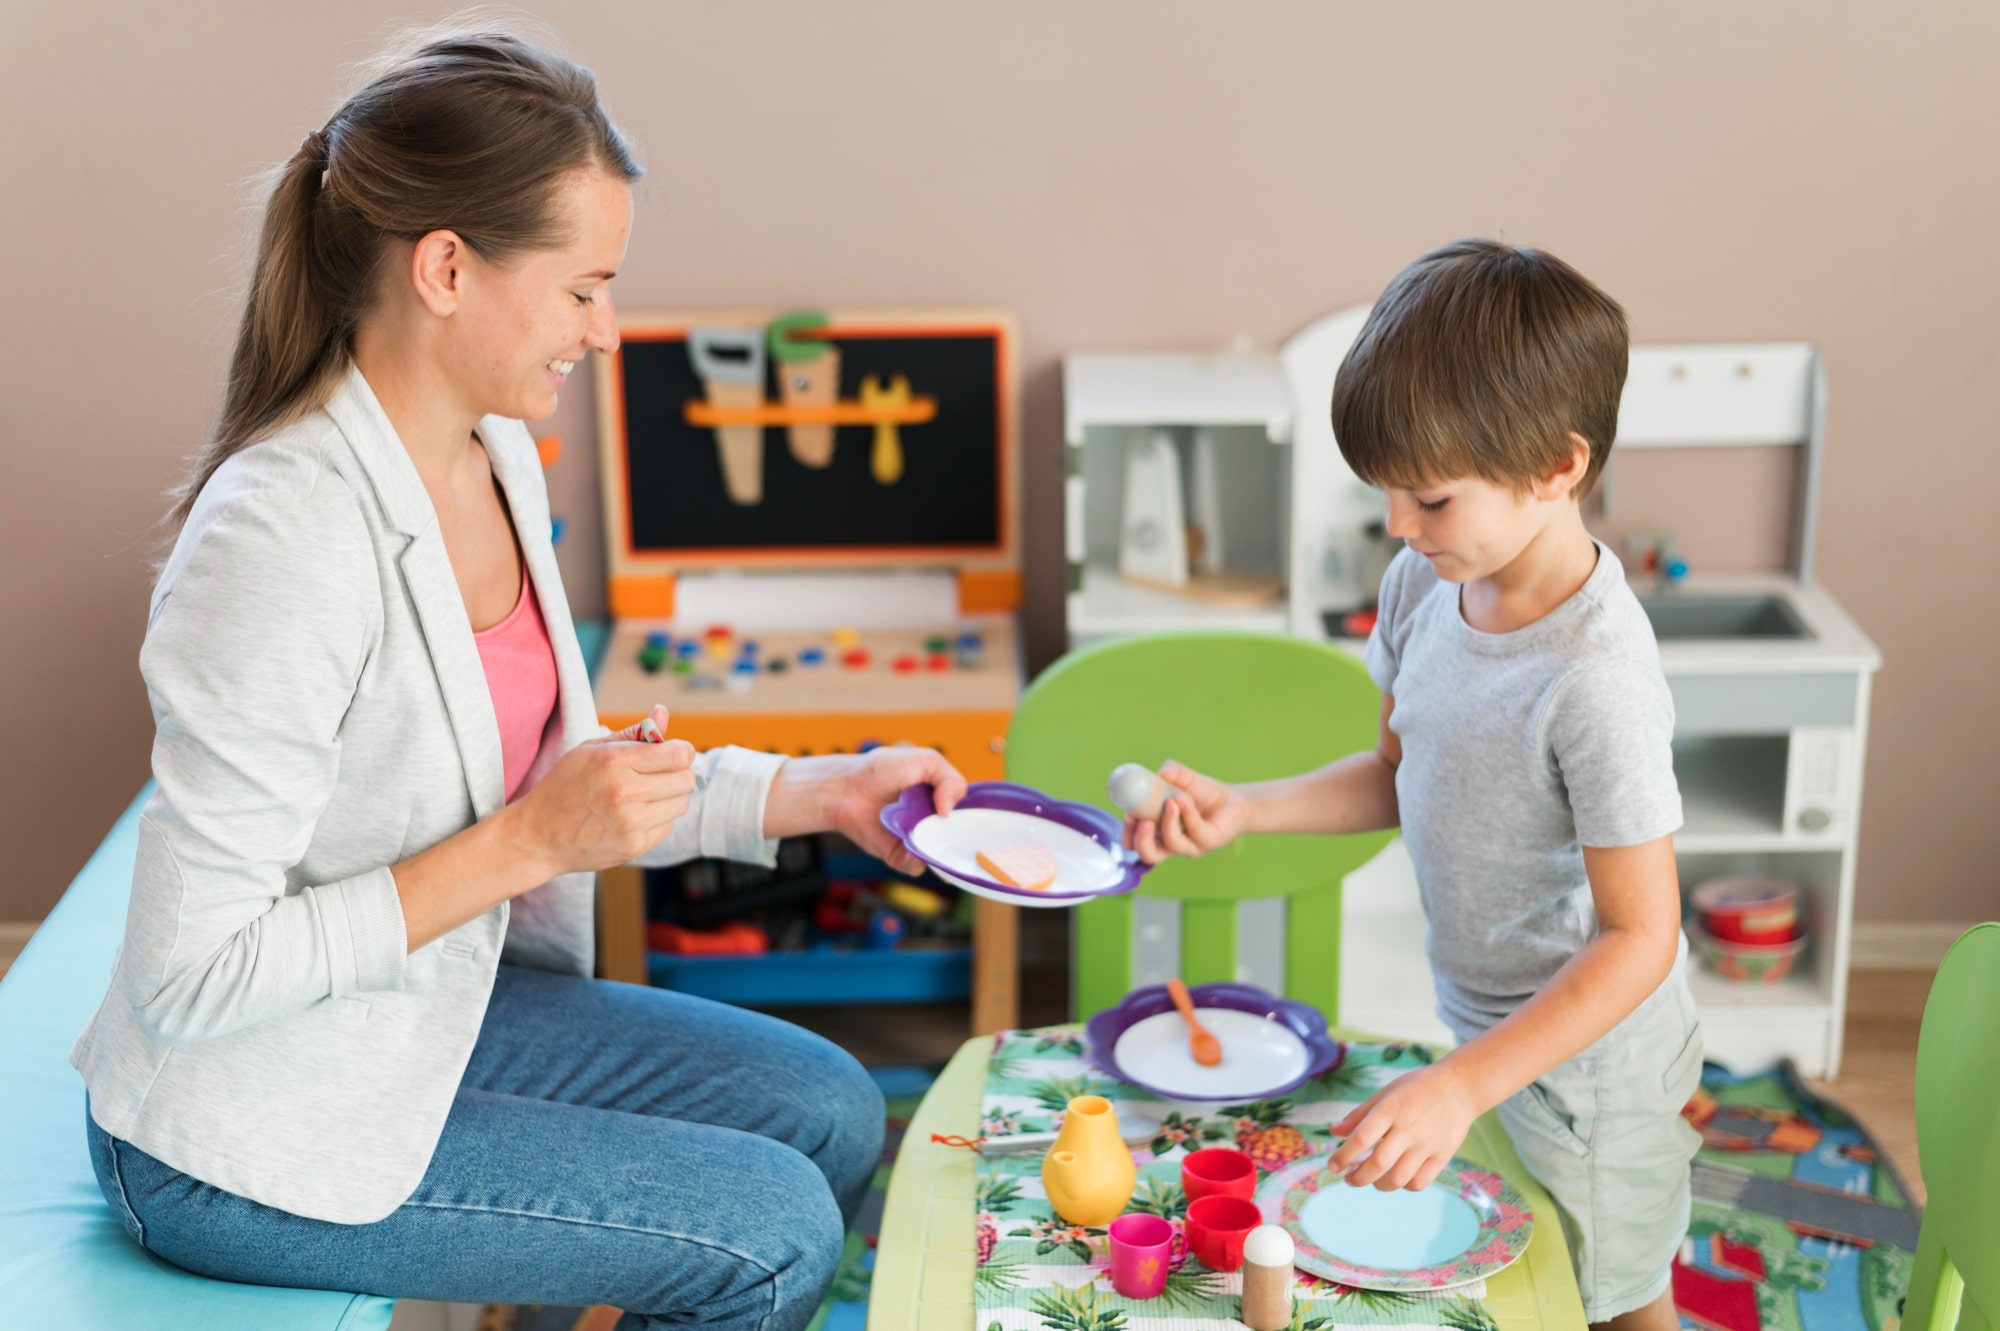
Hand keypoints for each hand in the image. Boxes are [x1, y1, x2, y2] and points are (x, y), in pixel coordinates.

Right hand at [508, 704, 697, 876]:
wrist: (538, 835)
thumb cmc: (565, 785)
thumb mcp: (591, 750)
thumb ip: (633, 733)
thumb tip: (662, 712)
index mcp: (614, 761)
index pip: (678, 754)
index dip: (682, 751)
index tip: (673, 753)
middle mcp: (624, 792)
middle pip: (686, 780)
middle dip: (677, 774)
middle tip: (659, 774)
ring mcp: (630, 822)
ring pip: (681, 804)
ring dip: (669, 798)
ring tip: (643, 796)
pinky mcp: (633, 846)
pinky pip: (667, 826)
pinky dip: (657, 820)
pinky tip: (633, 816)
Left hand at [764, 745, 967, 875]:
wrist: (846, 788)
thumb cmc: (882, 770)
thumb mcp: (926, 760)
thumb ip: (950, 780)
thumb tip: (948, 812)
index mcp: (943, 799)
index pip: (969, 815)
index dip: (976, 821)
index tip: (980, 824)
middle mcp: (933, 822)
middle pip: (958, 841)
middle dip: (960, 843)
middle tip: (955, 835)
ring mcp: (917, 839)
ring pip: (939, 857)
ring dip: (938, 851)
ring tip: (926, 835)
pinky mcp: (899, 854)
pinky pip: (916, 866)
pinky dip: (916, 860)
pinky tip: (912, 848)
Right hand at [1123, 761, 1251, 863]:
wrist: (1234, 800)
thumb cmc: (1204, 793)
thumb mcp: (1183, 779)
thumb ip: (1172, 773)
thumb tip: (1162, 772)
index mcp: (1159, 833)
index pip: (1135, 844)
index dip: (1128, 834)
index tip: (1128, 814)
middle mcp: (1173, 843)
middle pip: (1148, 855)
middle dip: (1141, 840)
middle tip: (1141, 821)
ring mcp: (1192, 845)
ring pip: (1172, 845)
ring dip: (1167, 823)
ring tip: (1171, 801)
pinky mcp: (1210, 841)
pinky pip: (1195, 831)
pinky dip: (1187, 814)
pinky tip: (1185, 800)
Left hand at [1328, 1061, 1480, 1191]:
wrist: (1459, 1088)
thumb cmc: (1416, 1088)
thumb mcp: (1385, 1093)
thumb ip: (1360, 1115)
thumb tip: (1334, 1132)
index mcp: (1391, 1109)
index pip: (1361, 1138)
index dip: (1343, 1156)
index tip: (1333, 1166)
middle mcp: (1408, 1129)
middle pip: (1378, 1164)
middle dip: (1358, 1177)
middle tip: (1349, 1179)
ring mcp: (1427, 1145)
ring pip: (1398, 1178)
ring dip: (1379, 1184)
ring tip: (1372, 1179)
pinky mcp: (1442, 1156)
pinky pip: (1419, 1182)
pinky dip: (1403, 1185)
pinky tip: (1397, 1178)